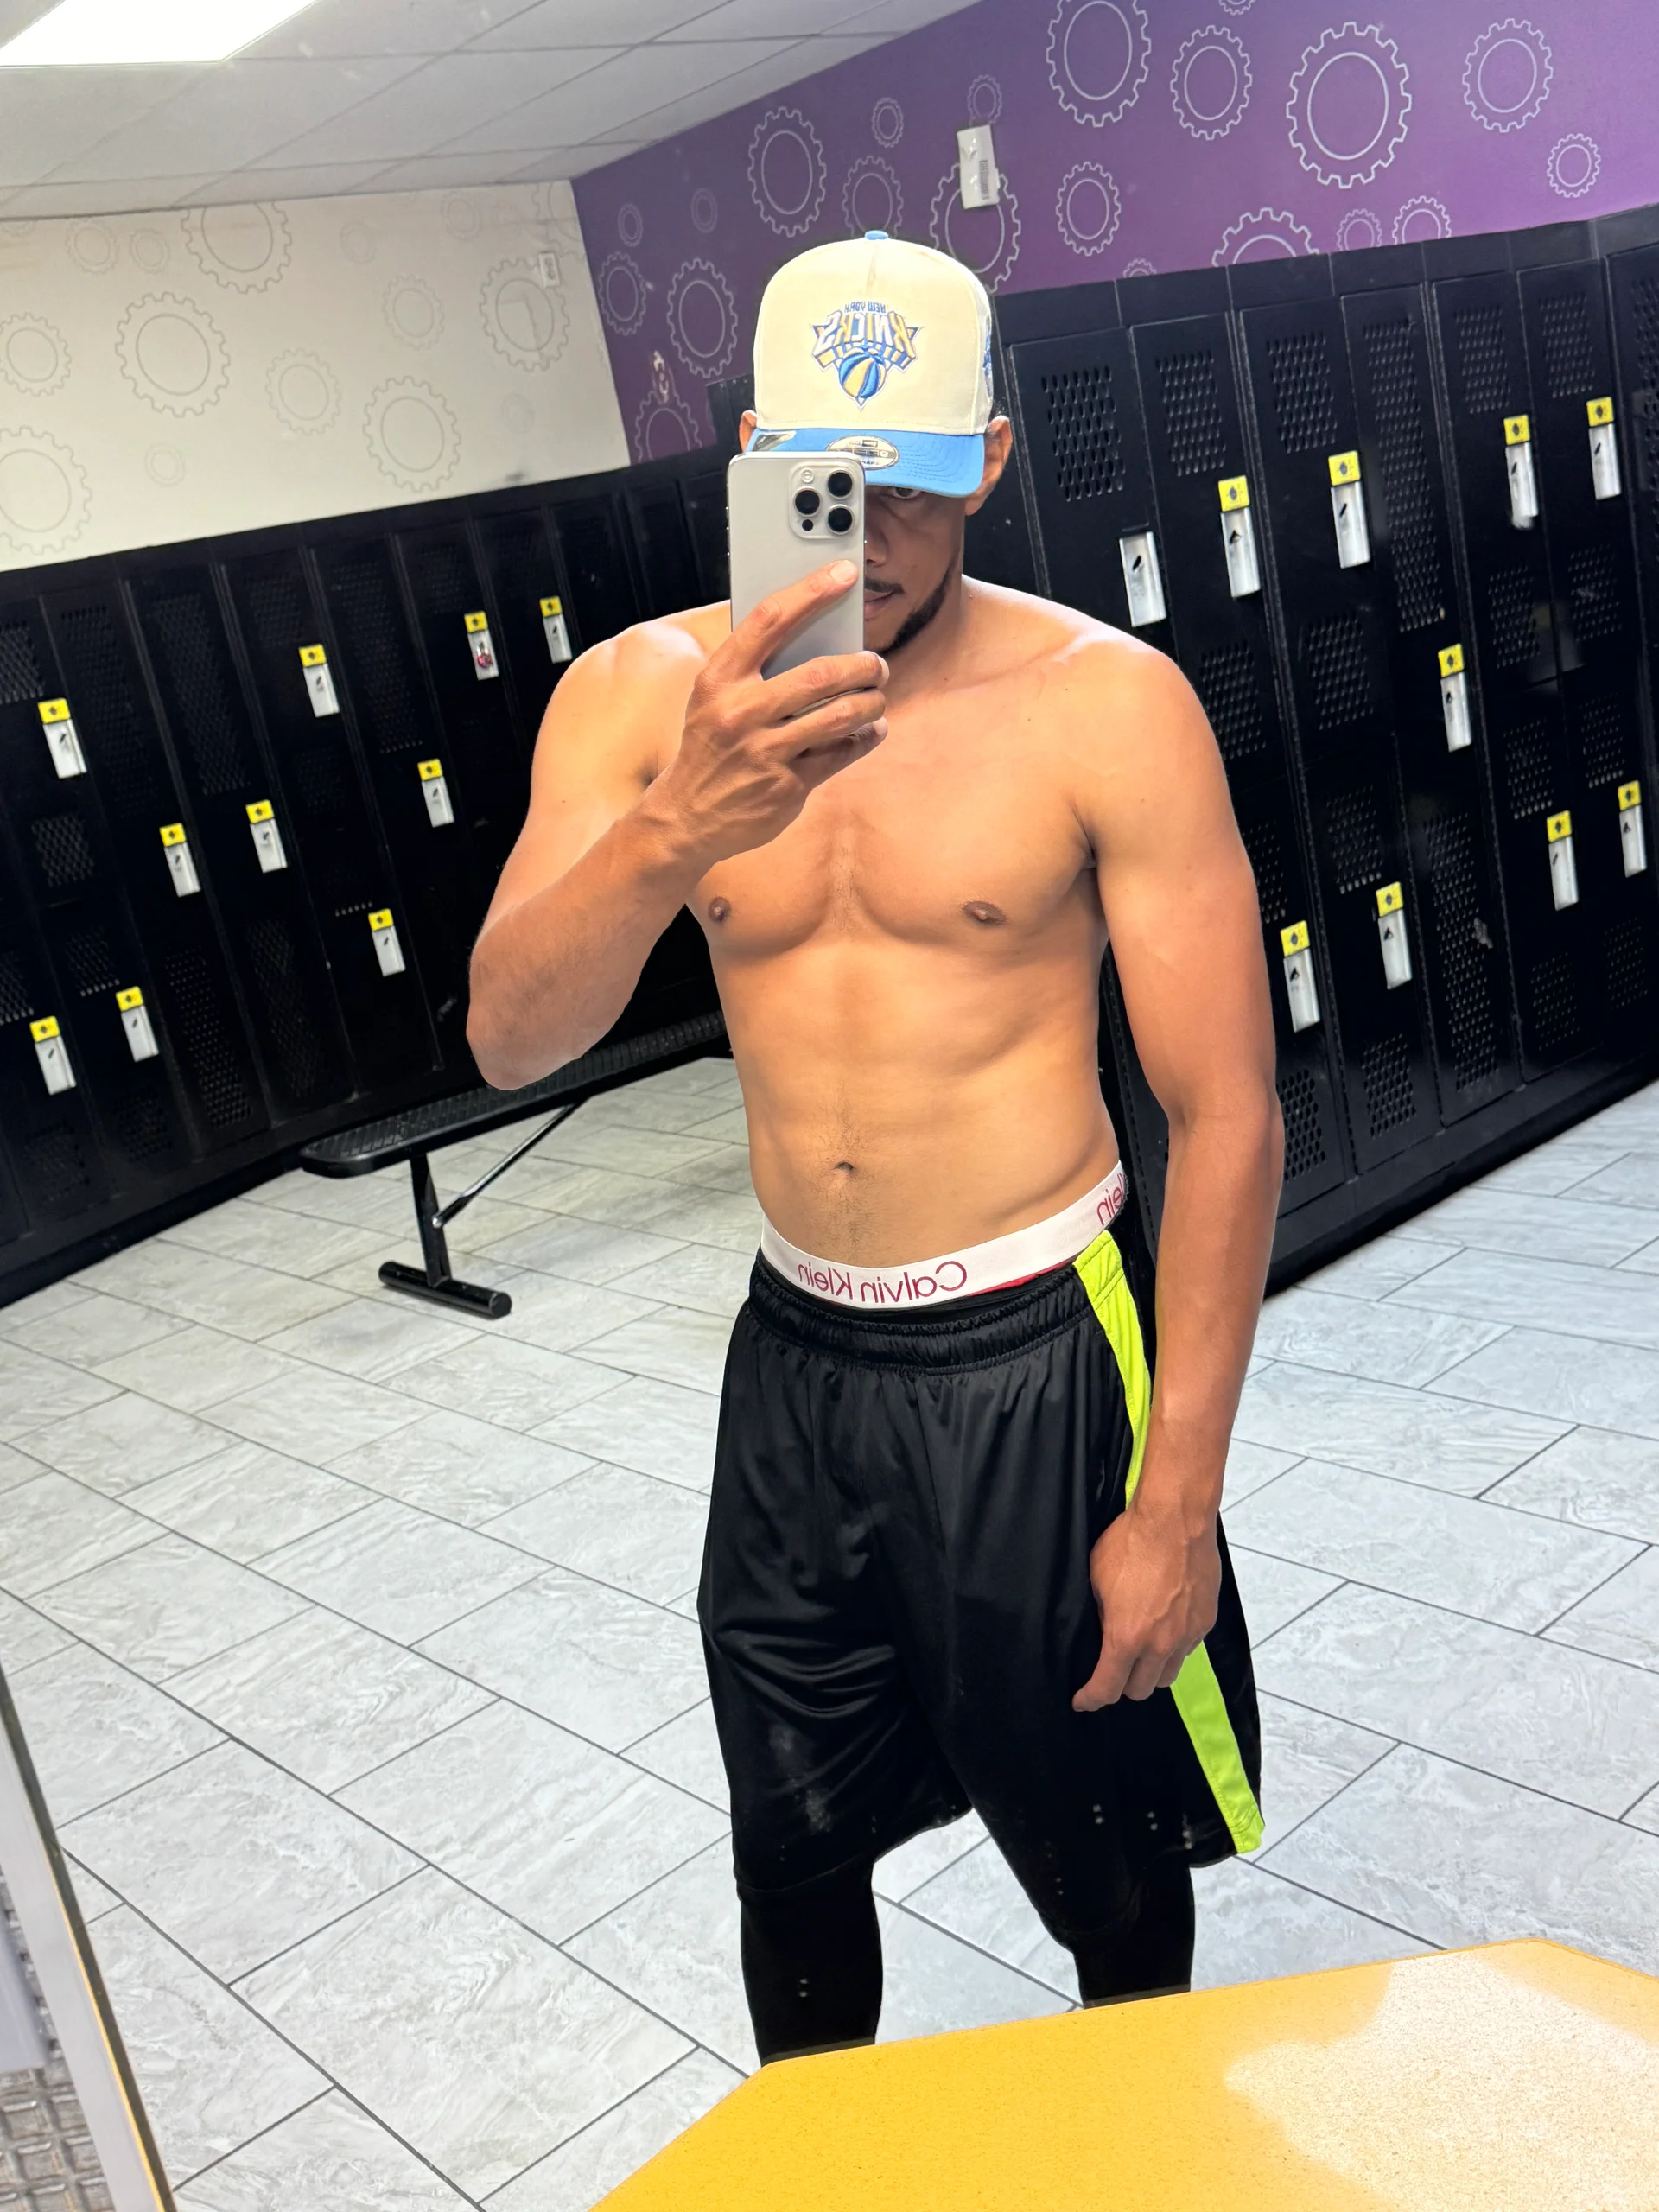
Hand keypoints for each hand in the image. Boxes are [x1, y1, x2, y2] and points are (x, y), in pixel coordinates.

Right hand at [642, 560, 886, 869]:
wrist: (687, 816)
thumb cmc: (710, 746)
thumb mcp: (714, 698)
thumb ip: (754, 669)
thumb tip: (818, 635)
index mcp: (719, 679)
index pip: (770, 620)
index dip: (812, 591)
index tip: (845, 573)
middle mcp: (740, 711)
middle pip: (820, 674)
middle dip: (861, 666)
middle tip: (875, 665)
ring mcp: (764, 751)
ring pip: (838, 716)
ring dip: (869, 703)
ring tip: (876, 698)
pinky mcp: (786, 786)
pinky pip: (840, 755)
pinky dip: (864, 739)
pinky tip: (871, 731)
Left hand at [1071, 1493, 1220, 1710]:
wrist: (1176, 1520)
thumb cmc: (1131, 1542)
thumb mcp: (1097, 1579)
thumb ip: (1101, 1615)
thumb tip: (1105, 1632)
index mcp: (1126, 1637)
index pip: (1107, 1687)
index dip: (1091, 1699)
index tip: (1083, 1701)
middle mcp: (1159, 1644)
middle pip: (1141, 1690)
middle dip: (1122, 1685)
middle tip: (1112, 1670)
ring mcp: (1186, 1635)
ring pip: (1168, 1675)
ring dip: (1152, 1671)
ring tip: (1141, 1653)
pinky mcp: (1205, 1622)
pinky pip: (1187, 1650)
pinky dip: (1173, 1648)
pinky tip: (1165, 1629)